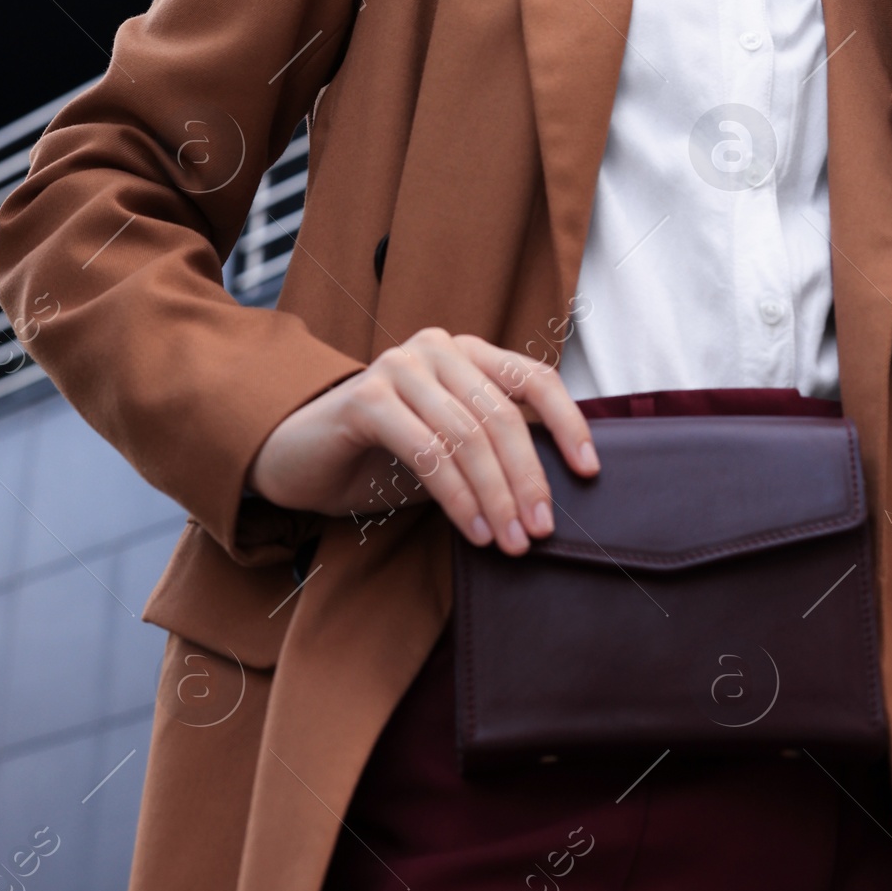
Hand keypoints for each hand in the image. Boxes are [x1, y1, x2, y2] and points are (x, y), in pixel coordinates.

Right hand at [246, 327, 598, 554]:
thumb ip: (494, 451)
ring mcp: (400, 365)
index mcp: (468, 354)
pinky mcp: (367, 397)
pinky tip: (474, 529)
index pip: (534, 378)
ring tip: (511, 542)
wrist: (301, 460)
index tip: (589, 472)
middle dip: (528, 478)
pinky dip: (456, 496)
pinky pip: (426, 450)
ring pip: (468, 435)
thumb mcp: (450, 451)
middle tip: (540, 531)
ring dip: (495, 496)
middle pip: (503, 415)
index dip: (568, 423)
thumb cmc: (384, 457)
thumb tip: (553, 494)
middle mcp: (438, 348)